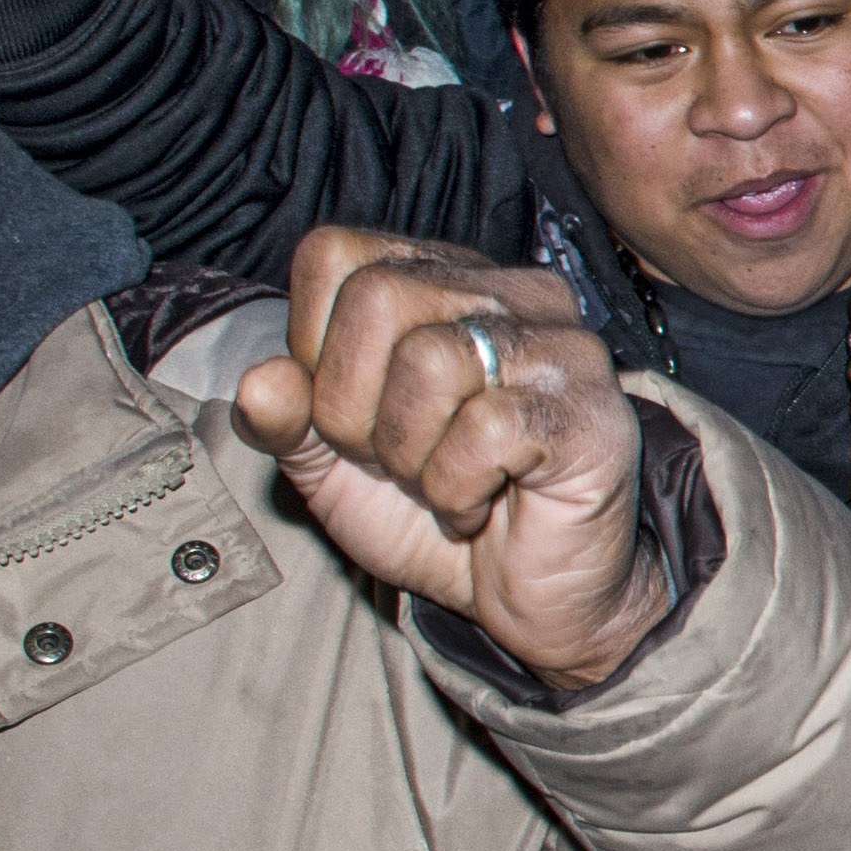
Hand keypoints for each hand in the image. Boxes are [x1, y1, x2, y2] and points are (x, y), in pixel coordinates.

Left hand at [232, 230, 682, 691]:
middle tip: (394, 461)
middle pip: (378, 298)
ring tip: (442, 482)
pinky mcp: (591, 411)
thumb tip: (259, 383)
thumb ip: (286, 419)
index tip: (350, 411)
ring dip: (411, 456)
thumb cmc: (435, 511)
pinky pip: (485, 431)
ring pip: (431, 362)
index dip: (311, 346)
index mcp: (439, 279)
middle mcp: (507, 291)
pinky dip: (458, 490)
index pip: (334, 256)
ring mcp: (560, 345)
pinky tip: (483, 502)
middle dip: (355, 408)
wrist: (525, 595)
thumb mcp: (331, 468)